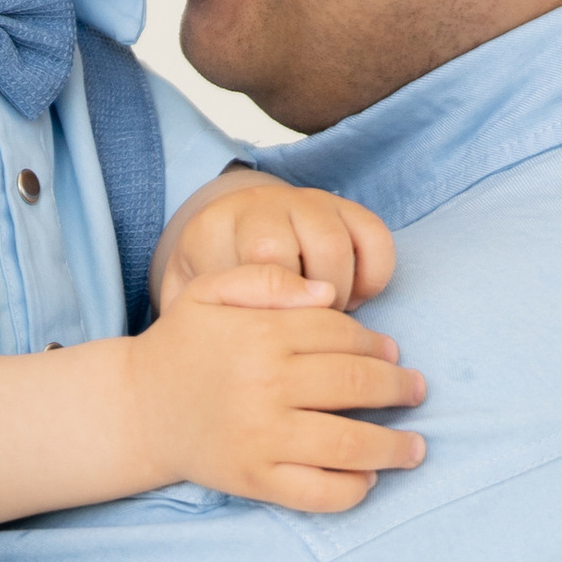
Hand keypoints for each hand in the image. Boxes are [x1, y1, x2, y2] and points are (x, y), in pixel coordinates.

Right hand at [128, 281, 427, 514]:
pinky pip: (319, 492)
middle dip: (399, 388)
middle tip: (417, 391)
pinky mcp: (255, 479)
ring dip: (394, 447)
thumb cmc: (182, 346)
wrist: (135, 409)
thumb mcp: (210, 291)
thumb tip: (329, 293)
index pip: (341, 334)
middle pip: (357, 384)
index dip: (377, 343)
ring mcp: (262, 437)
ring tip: (416, 447)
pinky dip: (353, 488)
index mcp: (260, 335)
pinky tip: (368, 478)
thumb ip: (266, 278)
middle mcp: (265, 386)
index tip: (393, 353)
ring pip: (350, 443)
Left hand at [153, 168, 395, 312]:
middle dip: (298, 307)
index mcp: (215, 228)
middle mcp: (262, 206)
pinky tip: (356, 298)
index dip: (272, 309)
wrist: (232, 230)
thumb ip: (190, 322)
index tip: (273, 336)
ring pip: (334, 246)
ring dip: (337, 294)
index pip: (251, 265)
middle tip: (298, 335)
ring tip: (325, 320)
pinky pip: (375, 237)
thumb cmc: (212, 282)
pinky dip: (373, 276)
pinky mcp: (347, 208)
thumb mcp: (187, 298)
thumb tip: (213, 358)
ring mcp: (306, 203)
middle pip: (289, 253)